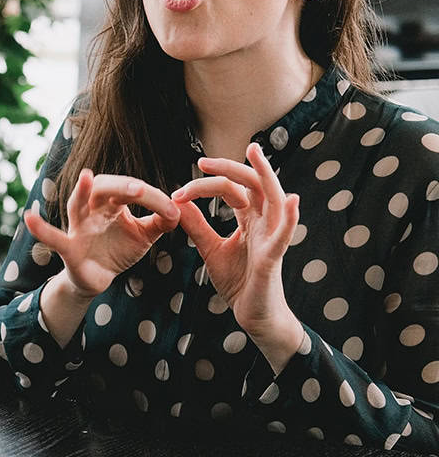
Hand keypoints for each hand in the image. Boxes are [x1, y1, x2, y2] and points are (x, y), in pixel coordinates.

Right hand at [24, 169, 180, 297]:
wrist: (98, 278)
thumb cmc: (118, 249)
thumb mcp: (144, 235)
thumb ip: (161, 221)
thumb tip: (180, 210)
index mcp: (113, 202)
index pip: (132, 191)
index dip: (152, 198)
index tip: (173, 211)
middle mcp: (93, 208)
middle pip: (103, 187)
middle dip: (121, 186)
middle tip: (139, 189)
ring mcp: (77, 226)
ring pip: (77, 203)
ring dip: (81, 191)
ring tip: (85, 178)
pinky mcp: (68, 247)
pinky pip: (53, 237)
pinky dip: (41, 229)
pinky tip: (28, 219)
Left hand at [172, 142, 303, 372]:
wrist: (252, 315)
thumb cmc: (238, 281)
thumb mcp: (210, 249)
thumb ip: (197, 226)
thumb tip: (178, 202)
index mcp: (249, 220)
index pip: (230, 190)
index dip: (205, 185)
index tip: (178, 192)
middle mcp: (264, 223)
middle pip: (252, 185)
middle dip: (230, 168)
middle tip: (203, 161)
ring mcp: (272, 238)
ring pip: (273, 199)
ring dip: (265, 175)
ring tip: (256, 154)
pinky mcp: (274, 258)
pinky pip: (285, 235)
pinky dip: (290, 218)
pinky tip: (292, 200)